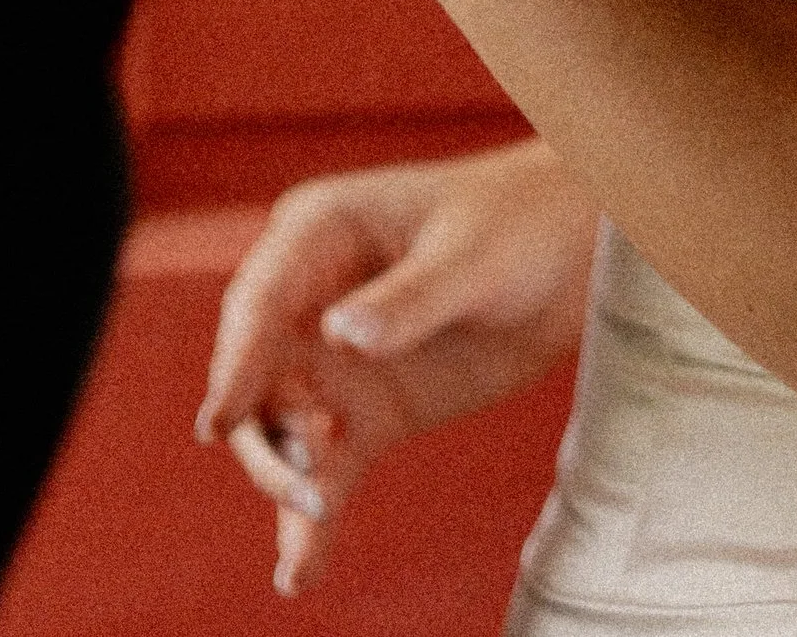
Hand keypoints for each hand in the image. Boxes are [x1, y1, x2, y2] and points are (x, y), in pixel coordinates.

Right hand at [197, 141, 599, 596]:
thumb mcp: (471, 257)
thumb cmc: (518, 223)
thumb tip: (340, 336)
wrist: (575, 254)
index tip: (221, 419)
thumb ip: (409, 299)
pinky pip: (327, 468)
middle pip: (254, 374)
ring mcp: (334, 359)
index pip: (260, 300)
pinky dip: (311, 520)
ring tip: (316, 519)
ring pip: (281, 430)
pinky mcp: (366, 411)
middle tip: (301, 481)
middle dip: (261, 432)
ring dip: (285, 479)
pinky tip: (298, 575)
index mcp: (319, 232)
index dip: (236, 359)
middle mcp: (309, 299)